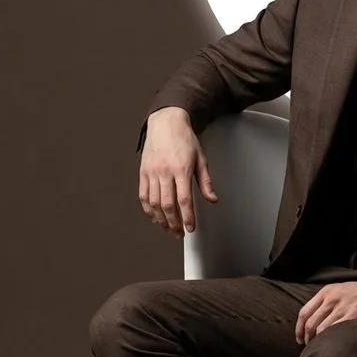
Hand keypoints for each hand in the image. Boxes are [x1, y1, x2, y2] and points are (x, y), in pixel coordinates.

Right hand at [139, 109, 217, 238]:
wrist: (166, 122)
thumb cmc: (184, 139)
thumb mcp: (201, 159)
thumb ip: (205, 182)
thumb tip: (212, 199)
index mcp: (181, 169)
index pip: (184, 199)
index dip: (187, 217)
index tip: (190, 227)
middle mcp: (164, 171)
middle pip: (167, 204)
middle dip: (173, 223)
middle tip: (179, 233)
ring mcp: (152, 172)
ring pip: (153, 202)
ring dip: (161, 219)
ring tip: (168, 228)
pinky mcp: (143, 172)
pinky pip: (143, 195)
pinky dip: (148, 209)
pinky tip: (154, 216)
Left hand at [296, 274, 356, 344]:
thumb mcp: (342, 290)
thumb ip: (327, 301)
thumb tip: (315, 319)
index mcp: (327, 292)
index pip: (304, 312)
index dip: (299, 328)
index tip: (299, 338)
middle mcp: (332, 299)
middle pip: (310, 323)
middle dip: (306, 338)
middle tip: (309, 346)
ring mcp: (343, 307)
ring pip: (321, 330)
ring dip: (317, 342)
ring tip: (320, 348)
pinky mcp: (354, 316)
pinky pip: (335, 331)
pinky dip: (330, 340)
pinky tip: (332, 345)